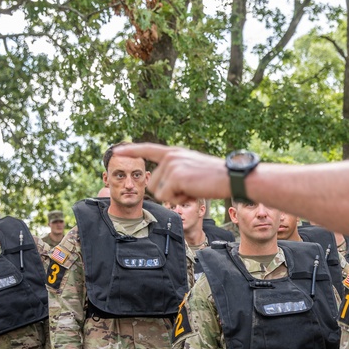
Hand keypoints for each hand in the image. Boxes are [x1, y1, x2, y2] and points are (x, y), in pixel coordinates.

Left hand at [114, 144, 229, 203]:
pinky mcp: (175, 176)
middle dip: (169, 192)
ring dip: (175, 197)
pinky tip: (194, 191)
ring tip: (193, 188)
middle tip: (191, 188)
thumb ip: (176, 172)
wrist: (231, 178)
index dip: (132, 151)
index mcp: (174, 153)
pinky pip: (167, 196)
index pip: (148, 149)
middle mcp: (170, 156)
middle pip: (153, 184)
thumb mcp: (192, 170)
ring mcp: (172, 165)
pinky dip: (180, 199)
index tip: (117, 151)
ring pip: (159, 193)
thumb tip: (161, 187)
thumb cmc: (215, 178)